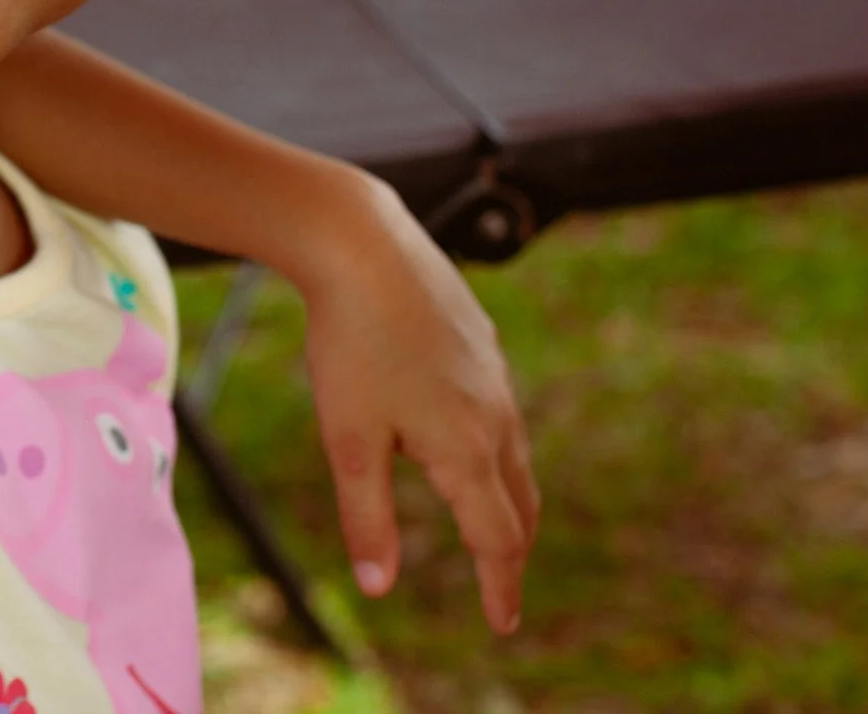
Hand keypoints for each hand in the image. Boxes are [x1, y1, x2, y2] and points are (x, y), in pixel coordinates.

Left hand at [291, 173, 538, 633]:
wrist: (363, 244)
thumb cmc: (350, 342)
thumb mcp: (347, 439)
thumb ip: (367, 516)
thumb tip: (378, 589)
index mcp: (468, 449)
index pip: (498, 540)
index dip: (500, 587)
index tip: (502, 625)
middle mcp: (496, 416)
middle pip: (519, 502)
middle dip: (511, 550)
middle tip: (502, 584)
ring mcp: (495, 375)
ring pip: (513, 453)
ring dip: (507, 496)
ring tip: (491, 519)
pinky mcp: (482, 339)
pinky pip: (499, 408)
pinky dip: (494, 445)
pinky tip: (468, 436)